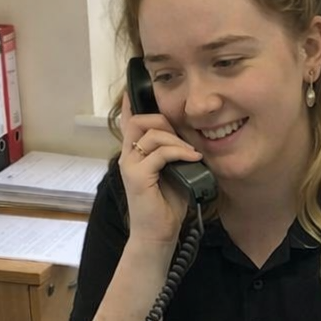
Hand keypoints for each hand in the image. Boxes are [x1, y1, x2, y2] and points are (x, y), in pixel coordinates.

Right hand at [119, 94, 204, 244]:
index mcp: (134, 154)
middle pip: (139, 120)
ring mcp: (130, 166)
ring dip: (176, 140)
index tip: (137, 84)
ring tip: (191, 153)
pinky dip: (179, 152)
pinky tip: (192, 159)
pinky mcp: (137, 177)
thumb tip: (190, 138)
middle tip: (183, 138)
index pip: (129, 121)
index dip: (132, 102)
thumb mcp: (174, 173)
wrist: (158, 235)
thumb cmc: (167, 206)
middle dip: (164, 122)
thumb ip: (175, 153)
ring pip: (151, 134)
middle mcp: (128, 157)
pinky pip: (159, 153)